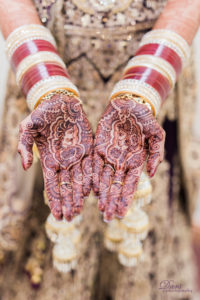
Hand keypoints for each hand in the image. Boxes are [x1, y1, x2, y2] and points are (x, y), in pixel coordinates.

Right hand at [18, 93, 92, 220]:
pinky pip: (92, 166)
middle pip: (66, 186)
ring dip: (79, 195)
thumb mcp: (27, 127)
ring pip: (79, 179)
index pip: (51, 185)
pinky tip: (93, 192)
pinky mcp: (89, 148)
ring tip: (80, 210)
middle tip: (70, 218)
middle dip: (67, 202)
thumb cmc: (42, 113)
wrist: (60, 101)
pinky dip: (92, 179)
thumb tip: (25, 166)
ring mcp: (77, 156)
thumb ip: (24, 146)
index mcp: (49, 160)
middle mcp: (64, 162)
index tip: (56, 215)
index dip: (54, 200)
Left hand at [93, 97, 164, 220]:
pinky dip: (91, 177)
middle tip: (108, 218)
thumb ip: (156, 153)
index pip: (130, 184)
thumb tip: (152, 174)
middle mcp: (121, 162)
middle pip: (115, 186)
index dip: (125, 199)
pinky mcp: (98, 148)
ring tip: (99, 209)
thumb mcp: (156, 134)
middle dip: (112, 202)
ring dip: (101, 194)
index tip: (122, 213)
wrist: (128, 105)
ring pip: (103, 179)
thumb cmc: (144, 118)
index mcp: (136, 161)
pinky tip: (89, 190)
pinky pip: (93, 165)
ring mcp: (109, 156)